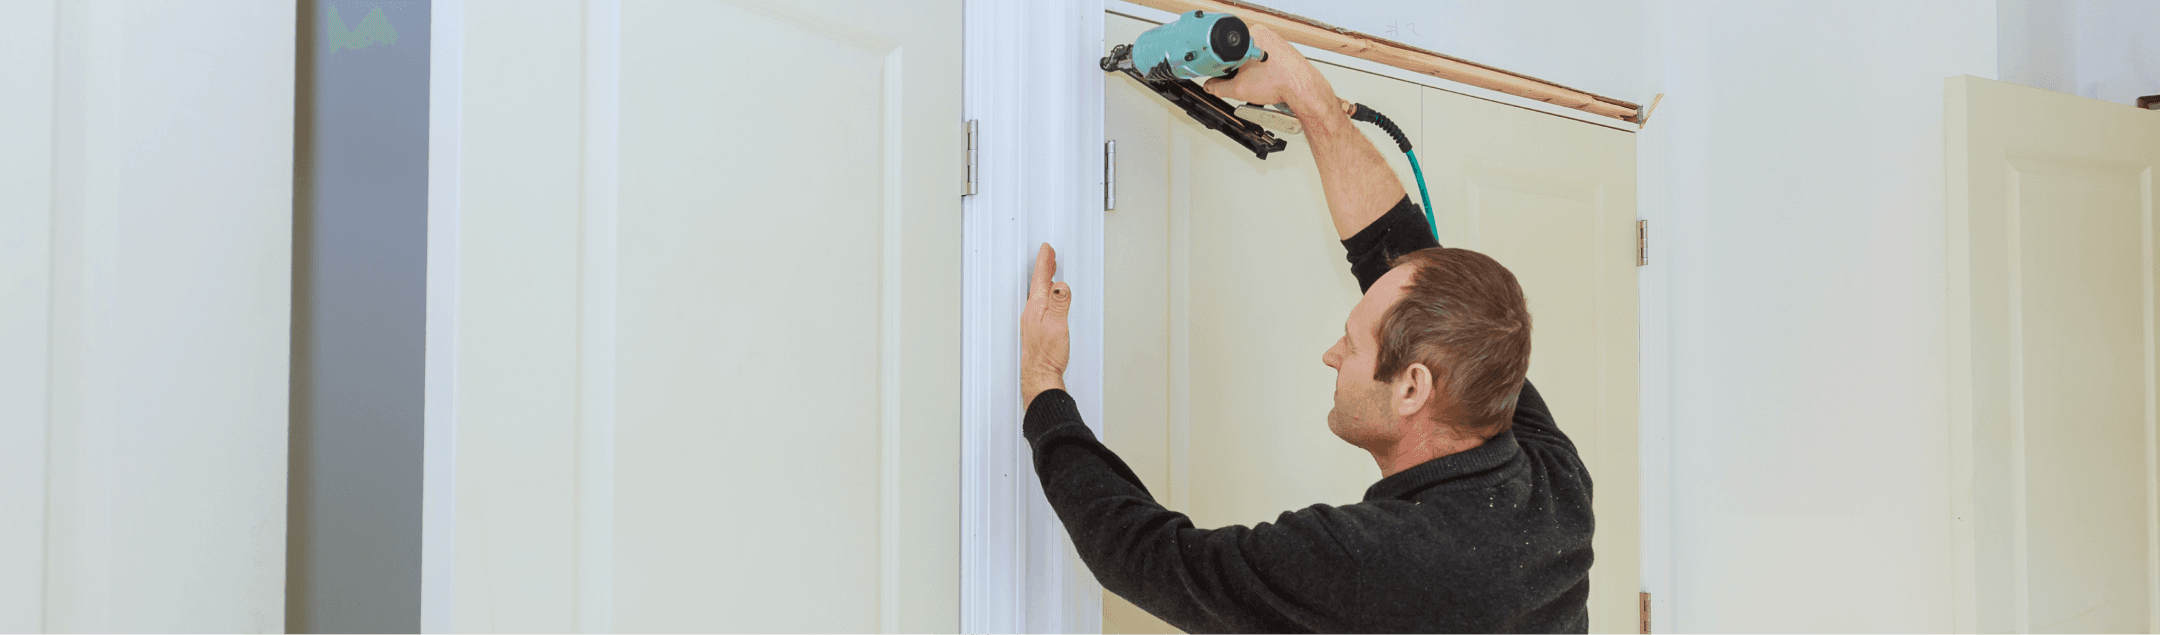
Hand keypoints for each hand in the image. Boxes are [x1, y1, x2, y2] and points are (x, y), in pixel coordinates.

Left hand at [1020, 243, 1071, 407]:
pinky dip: (1046, 295)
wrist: (1041, 375)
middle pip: (1039, 285)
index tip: (1047, 249)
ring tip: (1051, 271)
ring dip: (1045, 281)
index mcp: (1036, 308)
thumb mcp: (1058, 325)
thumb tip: (1060, 285)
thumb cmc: (1047, 354)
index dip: (1045, 262)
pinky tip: (1051, 299)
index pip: (1040, 279)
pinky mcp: (1036, 330)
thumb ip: (1059, 303)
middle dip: (1044, 268)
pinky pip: (1041, 305)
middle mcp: (1032, 313)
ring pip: (1039, 294)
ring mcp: (1033, 321)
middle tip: (1049, 255)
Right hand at [1201, 22, 1337, 116]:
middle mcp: (1264, 35)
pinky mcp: (1283, 51)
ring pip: (1252, 59)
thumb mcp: (1238, 88)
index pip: (1225, 51)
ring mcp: (1275, 42)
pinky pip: (1265, 62)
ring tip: (1258, 84)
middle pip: (1239, 54)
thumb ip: (1218, 87)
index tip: (1220, 76)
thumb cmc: (1279, 82)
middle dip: (1236, 70)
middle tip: (1242, 83)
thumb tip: (1211, 86)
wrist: (1303, 89)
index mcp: (1250, 36)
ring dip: (1250, 72)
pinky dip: (1263, 72)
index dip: (1220, 67)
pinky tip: (1267, 82)